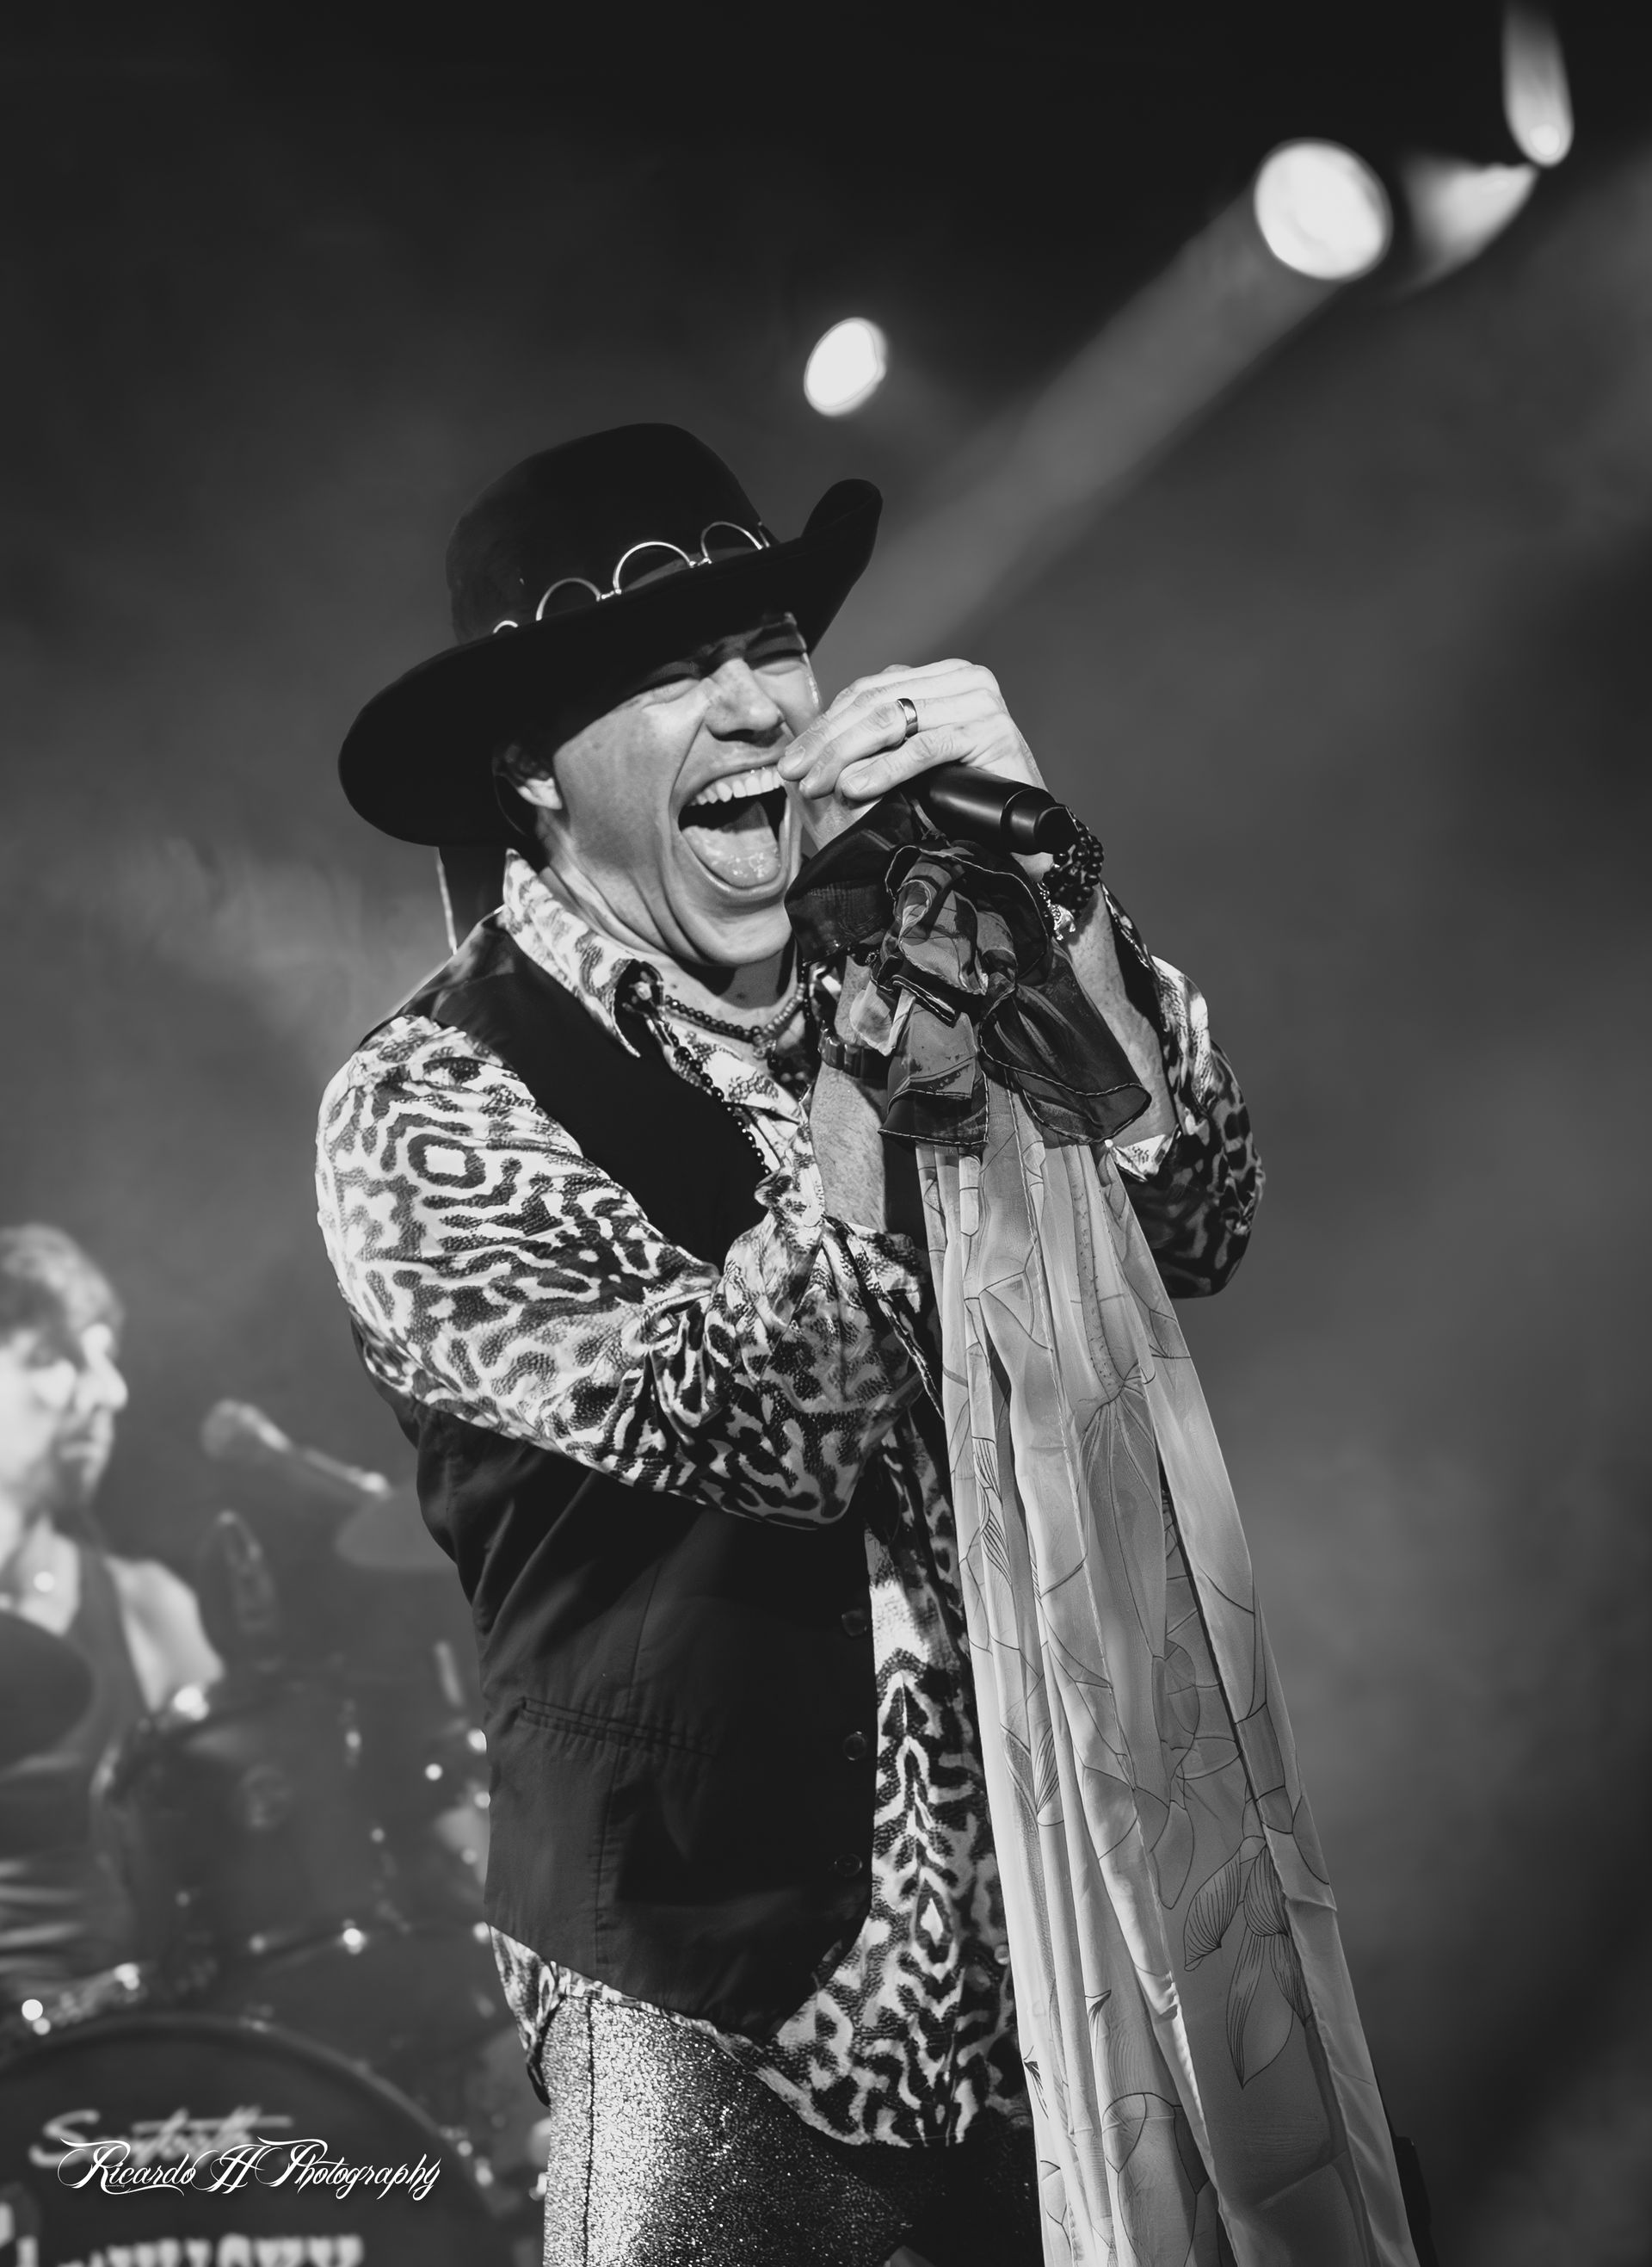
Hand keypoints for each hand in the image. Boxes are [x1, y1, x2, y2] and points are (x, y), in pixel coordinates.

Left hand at [778, 660, 1045, 845]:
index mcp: (939, 678)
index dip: (823, 726)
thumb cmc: (958, 804)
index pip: (868, 692)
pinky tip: (856, 786)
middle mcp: (962, 678)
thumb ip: (866, 745)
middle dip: (827, 742)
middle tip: (795, 774)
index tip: (791, 761)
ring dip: (845, 755)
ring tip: (818, 785)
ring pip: (893, 720)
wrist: (1018, 839)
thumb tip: (804, 746)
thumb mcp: (902, 766)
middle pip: (875, 702)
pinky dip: (885, 768)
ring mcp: (979, 699)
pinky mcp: (989, 729)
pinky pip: (924, 746)